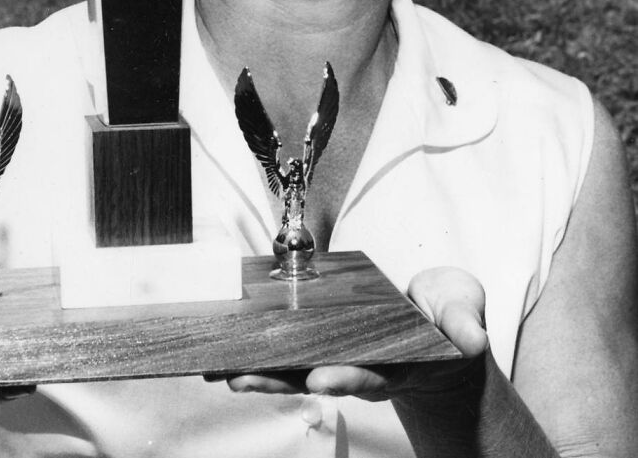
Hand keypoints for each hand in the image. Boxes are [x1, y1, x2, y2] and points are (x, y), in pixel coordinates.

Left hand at [217, 267, 487, 399]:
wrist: (442, 328)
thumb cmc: (450, 317)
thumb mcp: (465, 312)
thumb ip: (464, 323)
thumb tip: (470, 339)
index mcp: (401, 360)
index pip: (372, 374)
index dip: (347, 377)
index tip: (320, 378)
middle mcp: (366, 366)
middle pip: (318, 377)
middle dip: (279, 381)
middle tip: (241, 380)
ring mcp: (344, 357)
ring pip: (296, 368)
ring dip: (259, 372)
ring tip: (222, 372)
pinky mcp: (328, 342)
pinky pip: (291, 349)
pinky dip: (261, 353)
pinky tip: (227, 356)